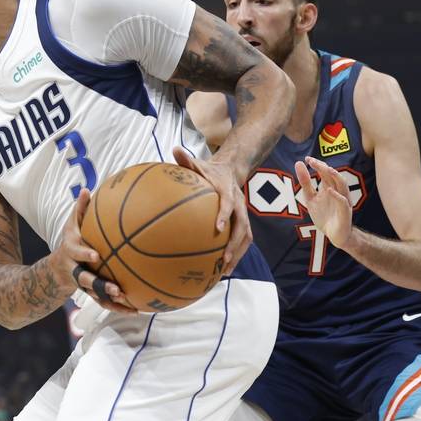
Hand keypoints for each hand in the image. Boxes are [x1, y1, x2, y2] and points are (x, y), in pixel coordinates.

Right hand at [51, 189, 136, 313]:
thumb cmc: (71, 242)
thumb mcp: (71, 225)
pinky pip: (106, 303)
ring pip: (96, 296)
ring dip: (112, 302)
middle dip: (100, 286)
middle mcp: (76, 271)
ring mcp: (83, 285)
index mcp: (71, 253)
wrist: (57, 270)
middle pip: (86, 280)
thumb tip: (87, 189)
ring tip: (129, 304)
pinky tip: (138, 310)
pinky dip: (120, 308)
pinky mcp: (92, 294)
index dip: (84, 254)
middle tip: (116, 289)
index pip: (76, 253)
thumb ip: (80, 209)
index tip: (96, 255)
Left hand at [172, 147, 250, 273]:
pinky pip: (242, 241)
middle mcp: (239, 204)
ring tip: (225, 271)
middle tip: (223, 259)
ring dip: (238, 254)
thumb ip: (187, 160)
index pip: (228, 203)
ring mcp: (243, 215)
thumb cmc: (209, 171)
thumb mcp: (198, 164)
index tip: (218, 228)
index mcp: (228, 191)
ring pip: (246, 237)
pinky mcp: (242, 223)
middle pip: (243, 226)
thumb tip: (175, 149)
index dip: (225, 215)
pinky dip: (235, 255)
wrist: (229, 171)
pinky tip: (222, 270)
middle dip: (234, 244)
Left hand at [295, 156, 352, 246]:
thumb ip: (305, 182)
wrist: (334, 235)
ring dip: (335, 177)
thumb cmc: (324, 215)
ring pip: (342, 185)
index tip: (307, 159)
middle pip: (333, 176)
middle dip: (324, 168)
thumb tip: (298, 163)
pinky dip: (337, 196)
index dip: (317, 165)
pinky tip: (329, 190)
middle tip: (313, 161)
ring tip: (327, 169)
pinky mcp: (345, 212)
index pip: (325, 172)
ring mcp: (342, 201)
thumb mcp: (310, 198)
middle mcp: (338, 191)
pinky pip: (343, 202)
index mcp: (329, 187)